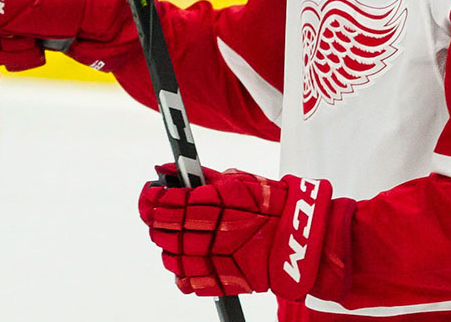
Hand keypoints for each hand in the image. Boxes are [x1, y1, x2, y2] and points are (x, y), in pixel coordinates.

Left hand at [138, 165, 333, 299]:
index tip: (149, 194)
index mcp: (214, 204)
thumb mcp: (236, 181)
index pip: (167, 203)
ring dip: (168, 247)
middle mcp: (212, 233)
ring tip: (177, 237)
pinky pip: (187, 282)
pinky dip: (181, 273)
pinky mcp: (223, 281)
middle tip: (161, 214)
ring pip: (172, 258)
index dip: (151, 199)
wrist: (301, 239)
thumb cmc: (271, 205)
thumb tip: (169, 168)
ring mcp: (216, 260)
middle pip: (164, 232)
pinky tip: (187, 260)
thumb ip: (200, 176)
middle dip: (158, 222)